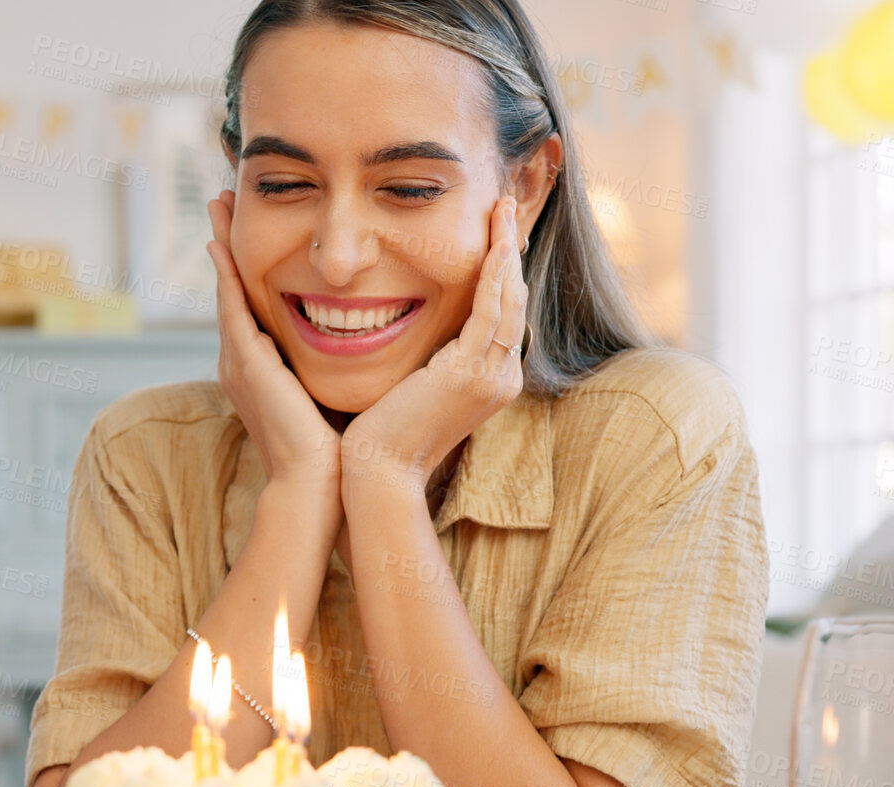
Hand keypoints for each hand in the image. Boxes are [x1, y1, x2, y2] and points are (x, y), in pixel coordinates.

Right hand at [205, 189, 341, 494]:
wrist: (318, 483)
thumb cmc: (334, 448)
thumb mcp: (331, 394)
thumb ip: (335, 366)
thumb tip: (367, 344)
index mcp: (261, 369)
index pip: (251, 304)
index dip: (246, 266)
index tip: (246, 231)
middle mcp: (242, 361)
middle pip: (231, 289)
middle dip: (226, 244)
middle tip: (220, 201)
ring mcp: (239, 362)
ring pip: (227, 290)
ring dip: (221, 246)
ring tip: (216, 206)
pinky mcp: (247, 363)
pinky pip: (232, 307)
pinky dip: (225, 273)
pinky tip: (221, 243)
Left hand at [340, 196, 525, 494]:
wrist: (379, 472)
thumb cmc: (384, 435)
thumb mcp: (416, 387)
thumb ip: (430, 360)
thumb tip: (422, 335)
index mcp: (490, 379)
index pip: (501, 313)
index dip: (501, 270)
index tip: (494, 234)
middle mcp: (501, 377)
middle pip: (514, 300)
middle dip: (510, 250)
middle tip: (505, 206)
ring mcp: (492, 376)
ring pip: (508, 300)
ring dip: (507, 250)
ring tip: (503, 208)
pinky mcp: (472, 373)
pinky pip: (491, 312)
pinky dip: (495, 276)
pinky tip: (497, 244)